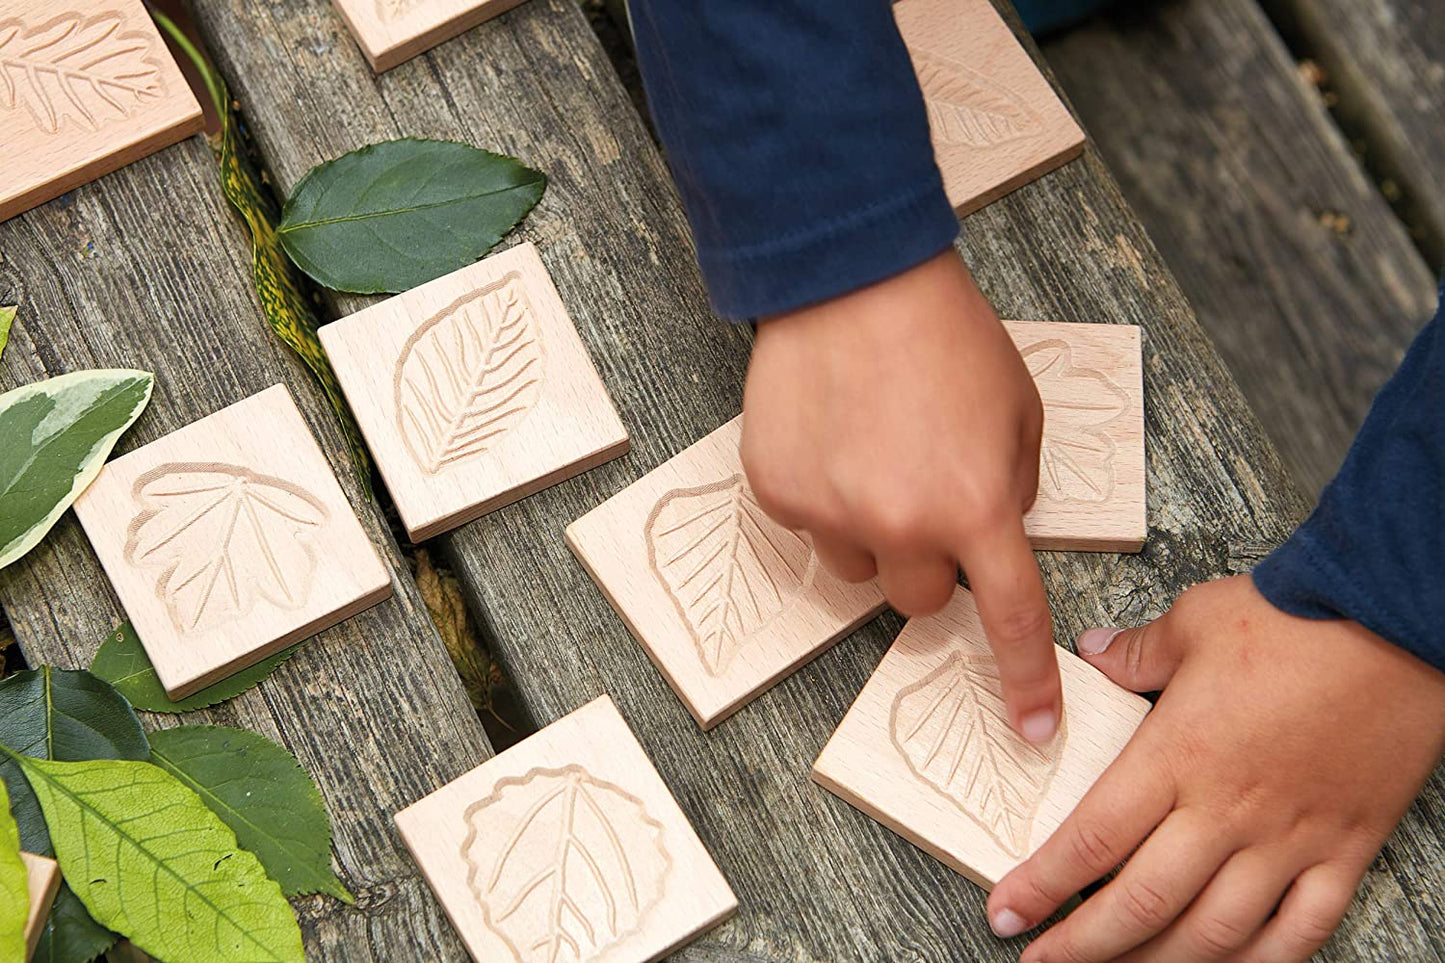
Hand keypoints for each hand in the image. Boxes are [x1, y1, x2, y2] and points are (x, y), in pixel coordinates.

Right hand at [742, 249, 1059, 740]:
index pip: (1008, 617)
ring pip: (855, 566)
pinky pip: (806, 525)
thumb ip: (1012, 488)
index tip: (1031, 728)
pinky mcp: (777, 491)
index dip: (1023, 679)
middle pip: (917, 601)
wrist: (852, 278)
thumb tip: (990, 535)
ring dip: (869, 530)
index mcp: (976, 505)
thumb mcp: (1019, 410)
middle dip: (926, 563)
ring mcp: (829, 512)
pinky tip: (830, 435)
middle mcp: (900, 523)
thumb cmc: (947, 336)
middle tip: (922, 498)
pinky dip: (821, 494)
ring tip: (869, 451)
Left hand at [987, 575, 1444, 961]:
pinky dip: (1261, 961)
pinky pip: (1301, 929)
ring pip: (1214, 932)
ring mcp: (1290, 838)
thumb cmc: (1297, 619)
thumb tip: (1095, 653)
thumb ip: (1138, 652)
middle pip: (1141, 902)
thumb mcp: (1196, 622)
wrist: (1399, 621)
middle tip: (1039, 960)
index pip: (1092, 839)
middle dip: (1081, 944)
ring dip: (1157, 962)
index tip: (1005, 912)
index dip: (1042, 886)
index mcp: (1177, 756)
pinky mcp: (1345, 848)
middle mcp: (1227, 811)